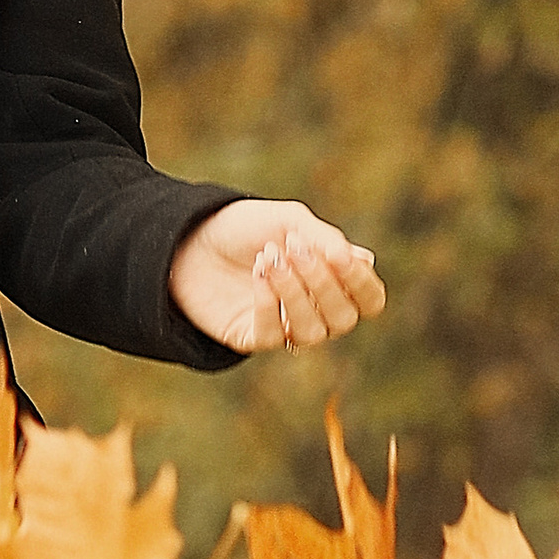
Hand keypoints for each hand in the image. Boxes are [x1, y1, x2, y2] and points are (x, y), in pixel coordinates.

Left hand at [168, 200, 384, 354]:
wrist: (188, 237)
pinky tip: (257, 275)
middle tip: (294, 248)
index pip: (369, 300)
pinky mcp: (251, 338)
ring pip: (312, 332)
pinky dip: (269, 304)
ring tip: (269, 258)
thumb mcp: (289, 221)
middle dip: (323, 284)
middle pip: (344, 319)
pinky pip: (274, 337)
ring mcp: (284, 327)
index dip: (362, 283)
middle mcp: (314, 311)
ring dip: (294, 293)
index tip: (339, 254)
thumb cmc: (245, 227)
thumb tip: (366, 261)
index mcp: (332, 282)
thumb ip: (326, 240)